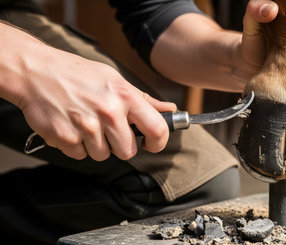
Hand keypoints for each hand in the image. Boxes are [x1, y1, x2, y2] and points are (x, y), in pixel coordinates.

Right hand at [17, 46, 175, 160]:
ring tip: (85, 123)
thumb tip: (170, 109)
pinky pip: (80, 155)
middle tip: (107, 129)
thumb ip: (143, 99)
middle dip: (120, 145)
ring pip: (102, 155)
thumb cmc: (77, 74)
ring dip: (95, 145)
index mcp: (125, 96)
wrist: (35, 71)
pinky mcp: (65, 138)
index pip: (157, 129)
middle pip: (128, 151)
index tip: (152, 144)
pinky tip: (71, 126)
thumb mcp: (115, 79)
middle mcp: (108, 112)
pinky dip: (76, 145)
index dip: (159, 143)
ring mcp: (86, 126)